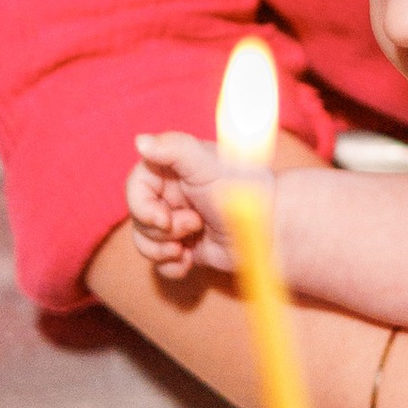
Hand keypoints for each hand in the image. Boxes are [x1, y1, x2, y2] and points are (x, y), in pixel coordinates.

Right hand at [126, 130, 229, 284]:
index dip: (142, 206)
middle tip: (193, 224)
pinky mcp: (185, 249)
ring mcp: (177, 223)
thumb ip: (173, 148)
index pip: (135, 187)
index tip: (162, 218)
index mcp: (172, 170)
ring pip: (144, 242)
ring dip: (162, 249)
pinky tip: (190, 260)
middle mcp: (171, 196)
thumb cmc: (244, 189)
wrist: (272, 228)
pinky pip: (160, 263)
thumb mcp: (207, 163)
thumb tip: (139, 141)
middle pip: (138, 218)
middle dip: (159, 229)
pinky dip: (172, 266)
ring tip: (189, 243)